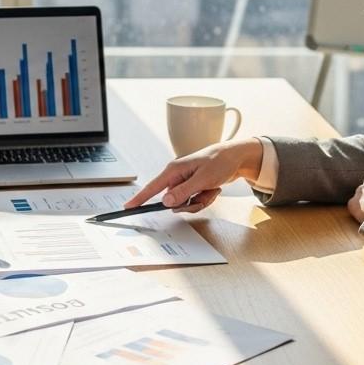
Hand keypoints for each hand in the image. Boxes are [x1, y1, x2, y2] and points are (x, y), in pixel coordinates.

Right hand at [124, 138, 265, 213]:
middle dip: (191, 203)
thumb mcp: (202, 179)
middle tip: (204, 193)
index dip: (140, 198)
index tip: (128, 207)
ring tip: (211, 188)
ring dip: (200, 200)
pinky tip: (213, 188)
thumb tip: (166, 202)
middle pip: (173, 201)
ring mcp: (185, 181)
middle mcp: (177, 176)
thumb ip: (183, 192)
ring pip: (185, 203)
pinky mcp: (193, 185)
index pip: (152, 187)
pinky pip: (194, 201)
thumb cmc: (220, 162)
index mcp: (174, 170)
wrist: (236, 157)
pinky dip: (205, 198)